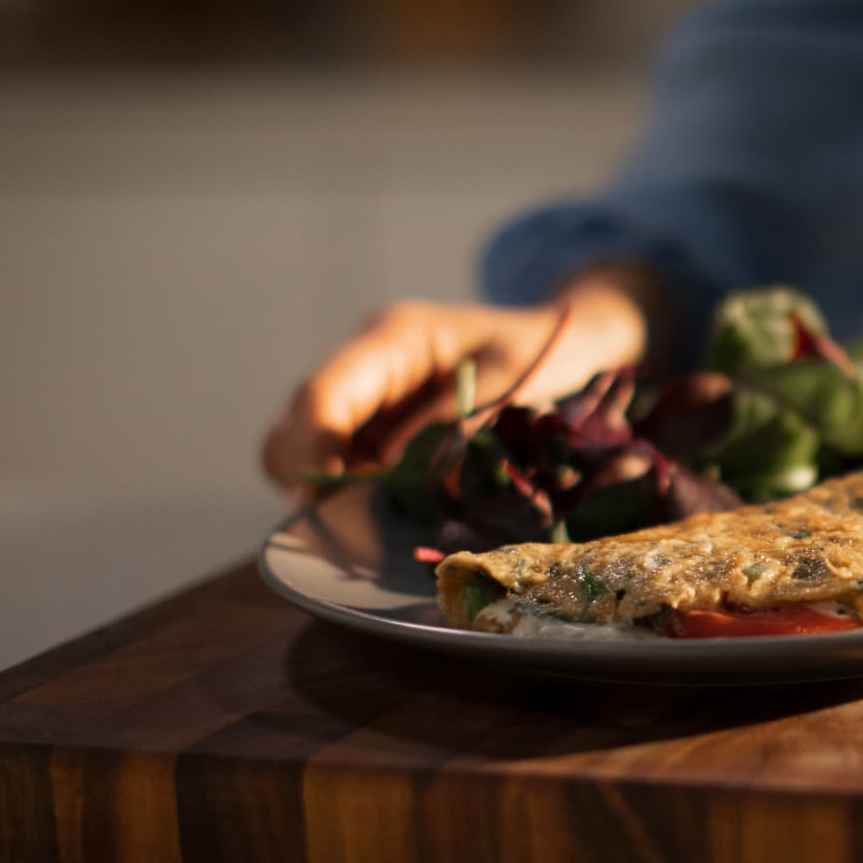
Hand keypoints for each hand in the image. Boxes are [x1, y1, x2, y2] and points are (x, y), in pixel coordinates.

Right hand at [260, 264, 659, 490]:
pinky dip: (355, 492)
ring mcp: (369, 396)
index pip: (323, 395)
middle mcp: (367, 364)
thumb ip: (454, 421)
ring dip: (333, 490)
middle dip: (312, 477)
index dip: (314, 452)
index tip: (323, 505)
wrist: (566, 341)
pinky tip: (392, 510)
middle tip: (354, 524)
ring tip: (378, 519)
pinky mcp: (379, 425)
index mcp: (392, 338)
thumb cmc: (545, 350)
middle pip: (296, 426)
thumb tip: (394, 471)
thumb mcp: (512, 380)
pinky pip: (344, 464)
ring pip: (308, 450)